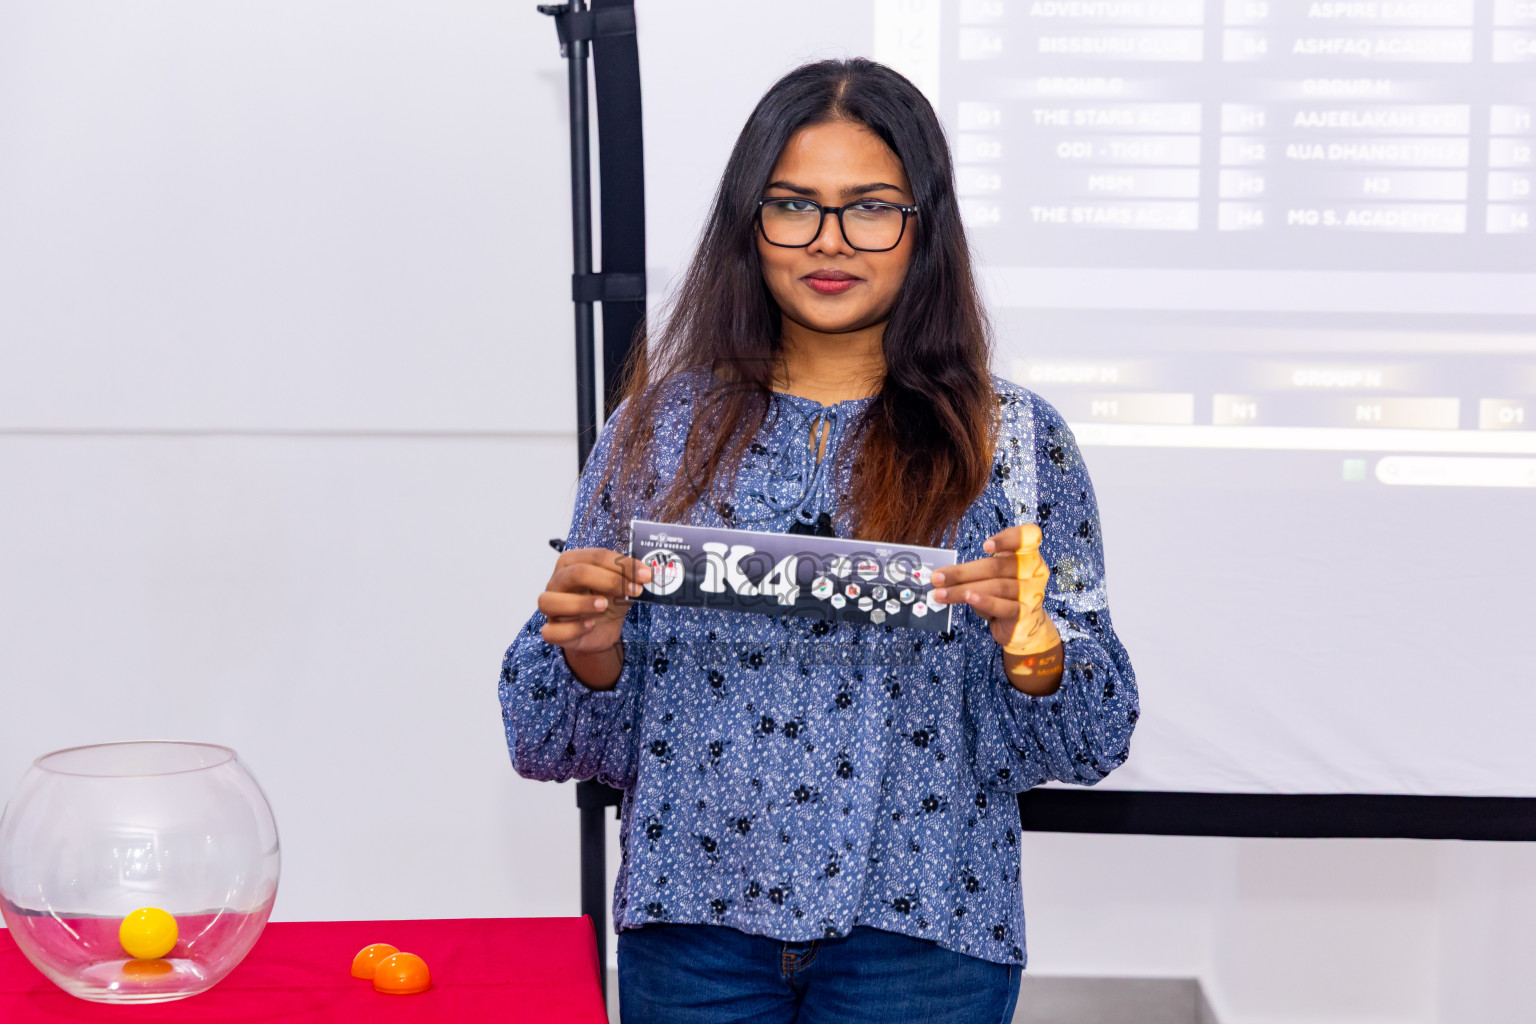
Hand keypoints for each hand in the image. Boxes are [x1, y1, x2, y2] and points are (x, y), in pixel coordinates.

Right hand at [537, 547, 652, 687]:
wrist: (601, 631)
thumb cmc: (607, 601)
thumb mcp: (621, 587)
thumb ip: (630, 577)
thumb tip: (647, 572)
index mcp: (572, 562)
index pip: (596, 556)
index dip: (623, 565)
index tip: (646, 575)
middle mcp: (557, 581)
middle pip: (576, 573)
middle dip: (610, 580)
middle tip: (635, 590)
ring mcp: (550, 606)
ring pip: (551, 601)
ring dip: (581, 603)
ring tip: (604, 605)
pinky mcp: (552, 630)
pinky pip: (552, 631)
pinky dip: (572, 629)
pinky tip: (590, 625)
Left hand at [931, 525, 1062, 694]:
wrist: (1024, 625)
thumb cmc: (1004, 594)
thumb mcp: (994, 576)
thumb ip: (977, 569)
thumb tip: (941, 574)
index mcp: (1028, 554)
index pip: (1026, 536)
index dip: (1007, 539)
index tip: (986, 547)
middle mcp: (1034, 570)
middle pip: (997, 566)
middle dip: (963, 572)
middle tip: (937, 577)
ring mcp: (1031, 592)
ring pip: (996, 587)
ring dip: (963, 590)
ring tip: (940, 594)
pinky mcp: (1025, 614)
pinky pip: (1003, 606)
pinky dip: (985, 602)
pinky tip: (969, 598)